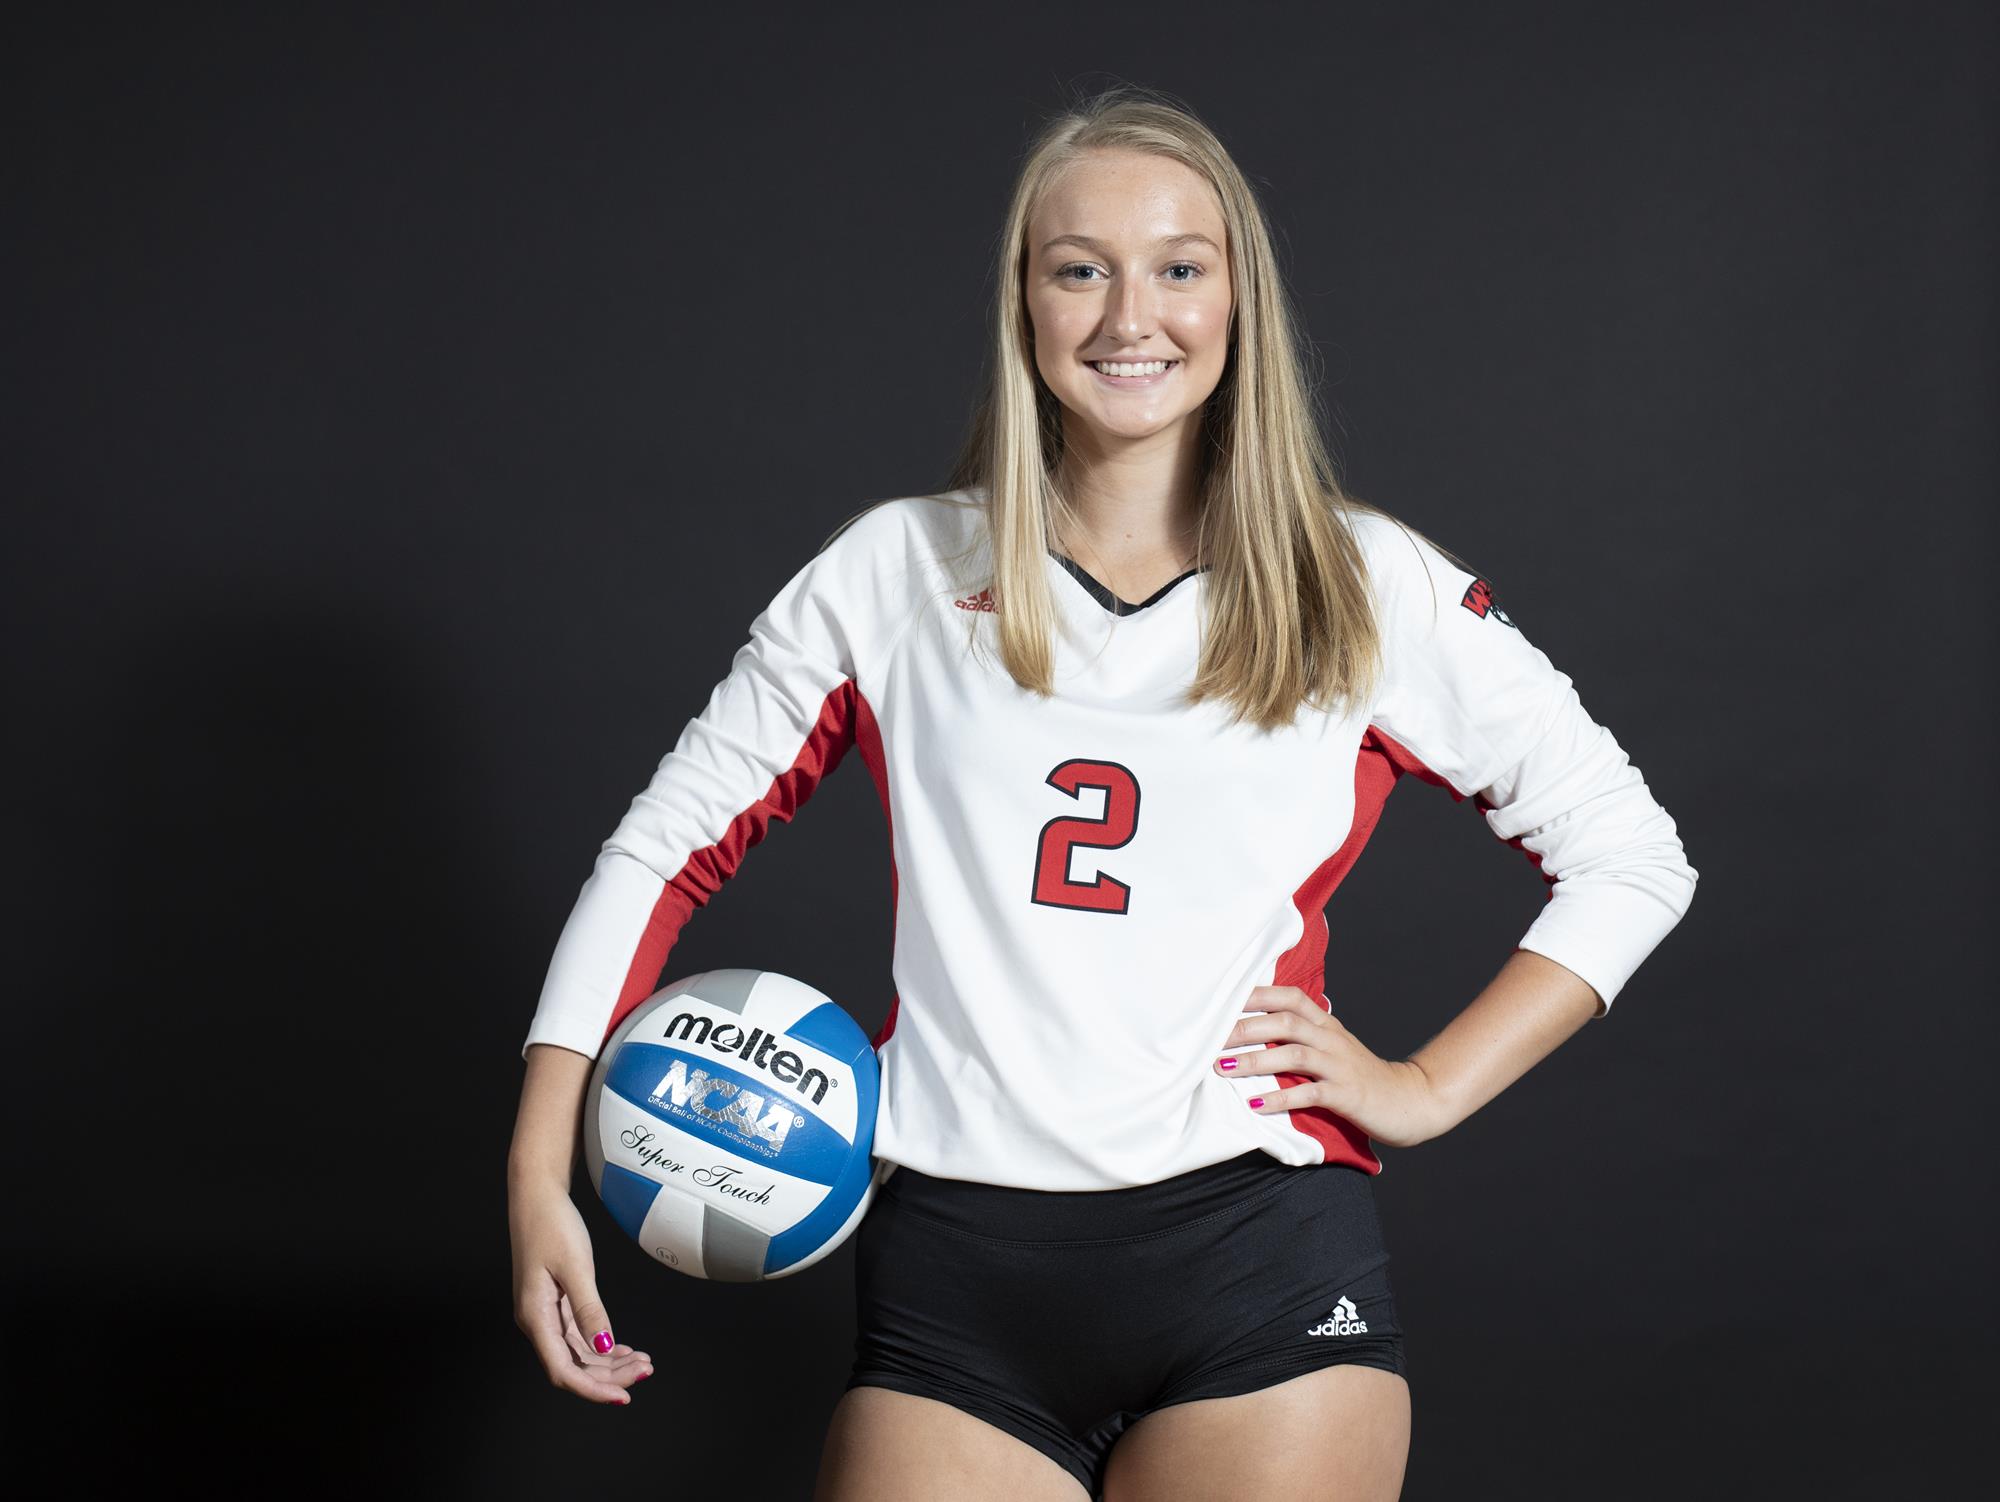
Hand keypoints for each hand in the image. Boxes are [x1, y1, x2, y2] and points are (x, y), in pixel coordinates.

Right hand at [509, 1175, 654, 1404]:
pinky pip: (578, 1337)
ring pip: (578, 1354)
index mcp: (535, 1318)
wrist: (537, 1196)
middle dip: (609, 1375)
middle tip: (646, 1370)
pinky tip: (623, 1348)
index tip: (624, 1395)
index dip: (592, 1389)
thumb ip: (590, 1310)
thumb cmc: (552, 1225)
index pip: (563, 1371)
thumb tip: (603, 1349)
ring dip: (608, 1363)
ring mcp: (545, 1315)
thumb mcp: (576, 1266)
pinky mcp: (554, 1304)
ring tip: (643, 1361)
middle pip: (573, 1367)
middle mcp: (537, 1323)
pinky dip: (601, 1345)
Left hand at [1213, 986, 1443, 1149]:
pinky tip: (1256, 1104)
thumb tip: (1253, 1031)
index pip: (1290, 998)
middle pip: (1285, 1022)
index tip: (1222, 999)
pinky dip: (1280, 1097)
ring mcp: (1340, 1066)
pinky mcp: (1346, 1095)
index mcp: (1326, 1024)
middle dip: (1245, 1028)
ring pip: (1294, 1054)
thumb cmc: (1360, 1076)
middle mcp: (1332, 1039)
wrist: (1410, 1100)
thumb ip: (1301, 1037)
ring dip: (1255, 1060)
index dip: (1257, 995)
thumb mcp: (1332, 1048)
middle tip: (1211, 1039)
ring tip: (1223, 1068)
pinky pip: (1310, 1093)